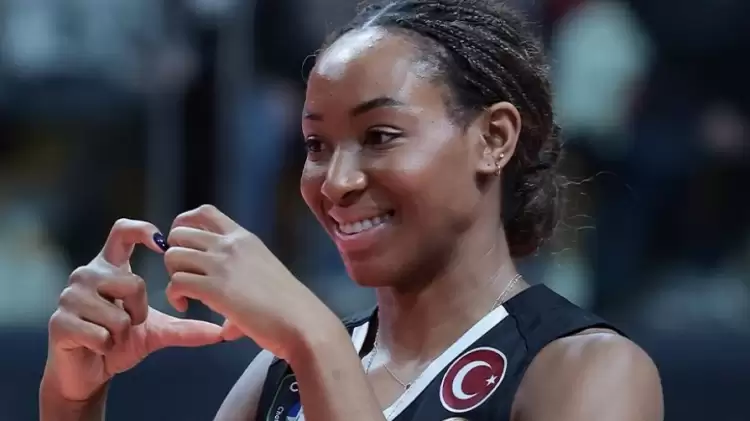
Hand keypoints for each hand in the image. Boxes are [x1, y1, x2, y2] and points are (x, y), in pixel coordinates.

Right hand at [44, 219, 223, 401]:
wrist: (87, 373)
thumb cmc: (119, 343)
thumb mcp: (156, 332)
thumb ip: (185, 327)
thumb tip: (221, 332)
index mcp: (110, 268)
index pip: (122, 232)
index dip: (143, 230)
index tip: (163, 243)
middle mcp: (87, 275)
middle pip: (131, 282)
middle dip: (140, 310)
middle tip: (131, 323)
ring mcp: (70, 296)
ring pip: (117, 312)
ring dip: (122, 332)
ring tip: (112, 335)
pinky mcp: (60, 322)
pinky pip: (101, 333)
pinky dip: (107, 346)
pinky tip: (98, 346)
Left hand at [164, 205, 337, 359]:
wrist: (300, 321)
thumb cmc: (289, 304)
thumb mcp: (264, 273)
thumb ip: (241, 283)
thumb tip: (228, 324)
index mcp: (244, 238)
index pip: (205, 212)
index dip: (184, 224)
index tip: (184, 245)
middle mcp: (230, 245)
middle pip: (180, 233)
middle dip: (174, 253)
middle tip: (184, 274)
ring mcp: (222, 265)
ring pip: (173, 256)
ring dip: (173, 274)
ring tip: (185, 293)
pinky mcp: (214, 289)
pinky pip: (176, 282)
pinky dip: (174, 295)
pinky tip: (184, 306)